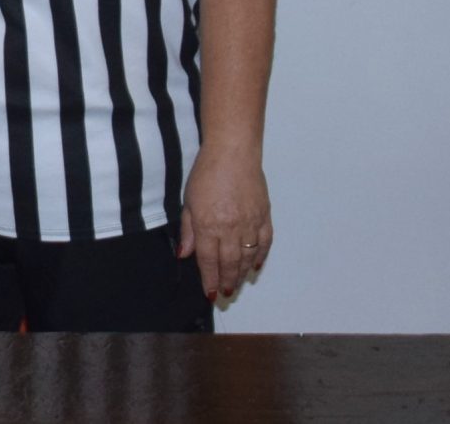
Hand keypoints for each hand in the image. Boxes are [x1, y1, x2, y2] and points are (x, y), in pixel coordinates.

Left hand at [178, 142, 271, 301]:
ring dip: (242, 274)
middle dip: (227, 282)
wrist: (233, 154)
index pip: (207, 260)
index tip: (211, 293)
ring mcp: (250, 223)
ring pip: (248, 257)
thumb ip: (188, 230)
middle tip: (226, 294)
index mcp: (208, 225)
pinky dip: (260, 257)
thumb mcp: (189, 201)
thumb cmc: (206, 173)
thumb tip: (184, 254)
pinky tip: (255, 267)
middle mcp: (230, 228)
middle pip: (229, 263)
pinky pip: (264, 244)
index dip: (209, 279)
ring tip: (237, 285)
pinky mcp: (264, 217)